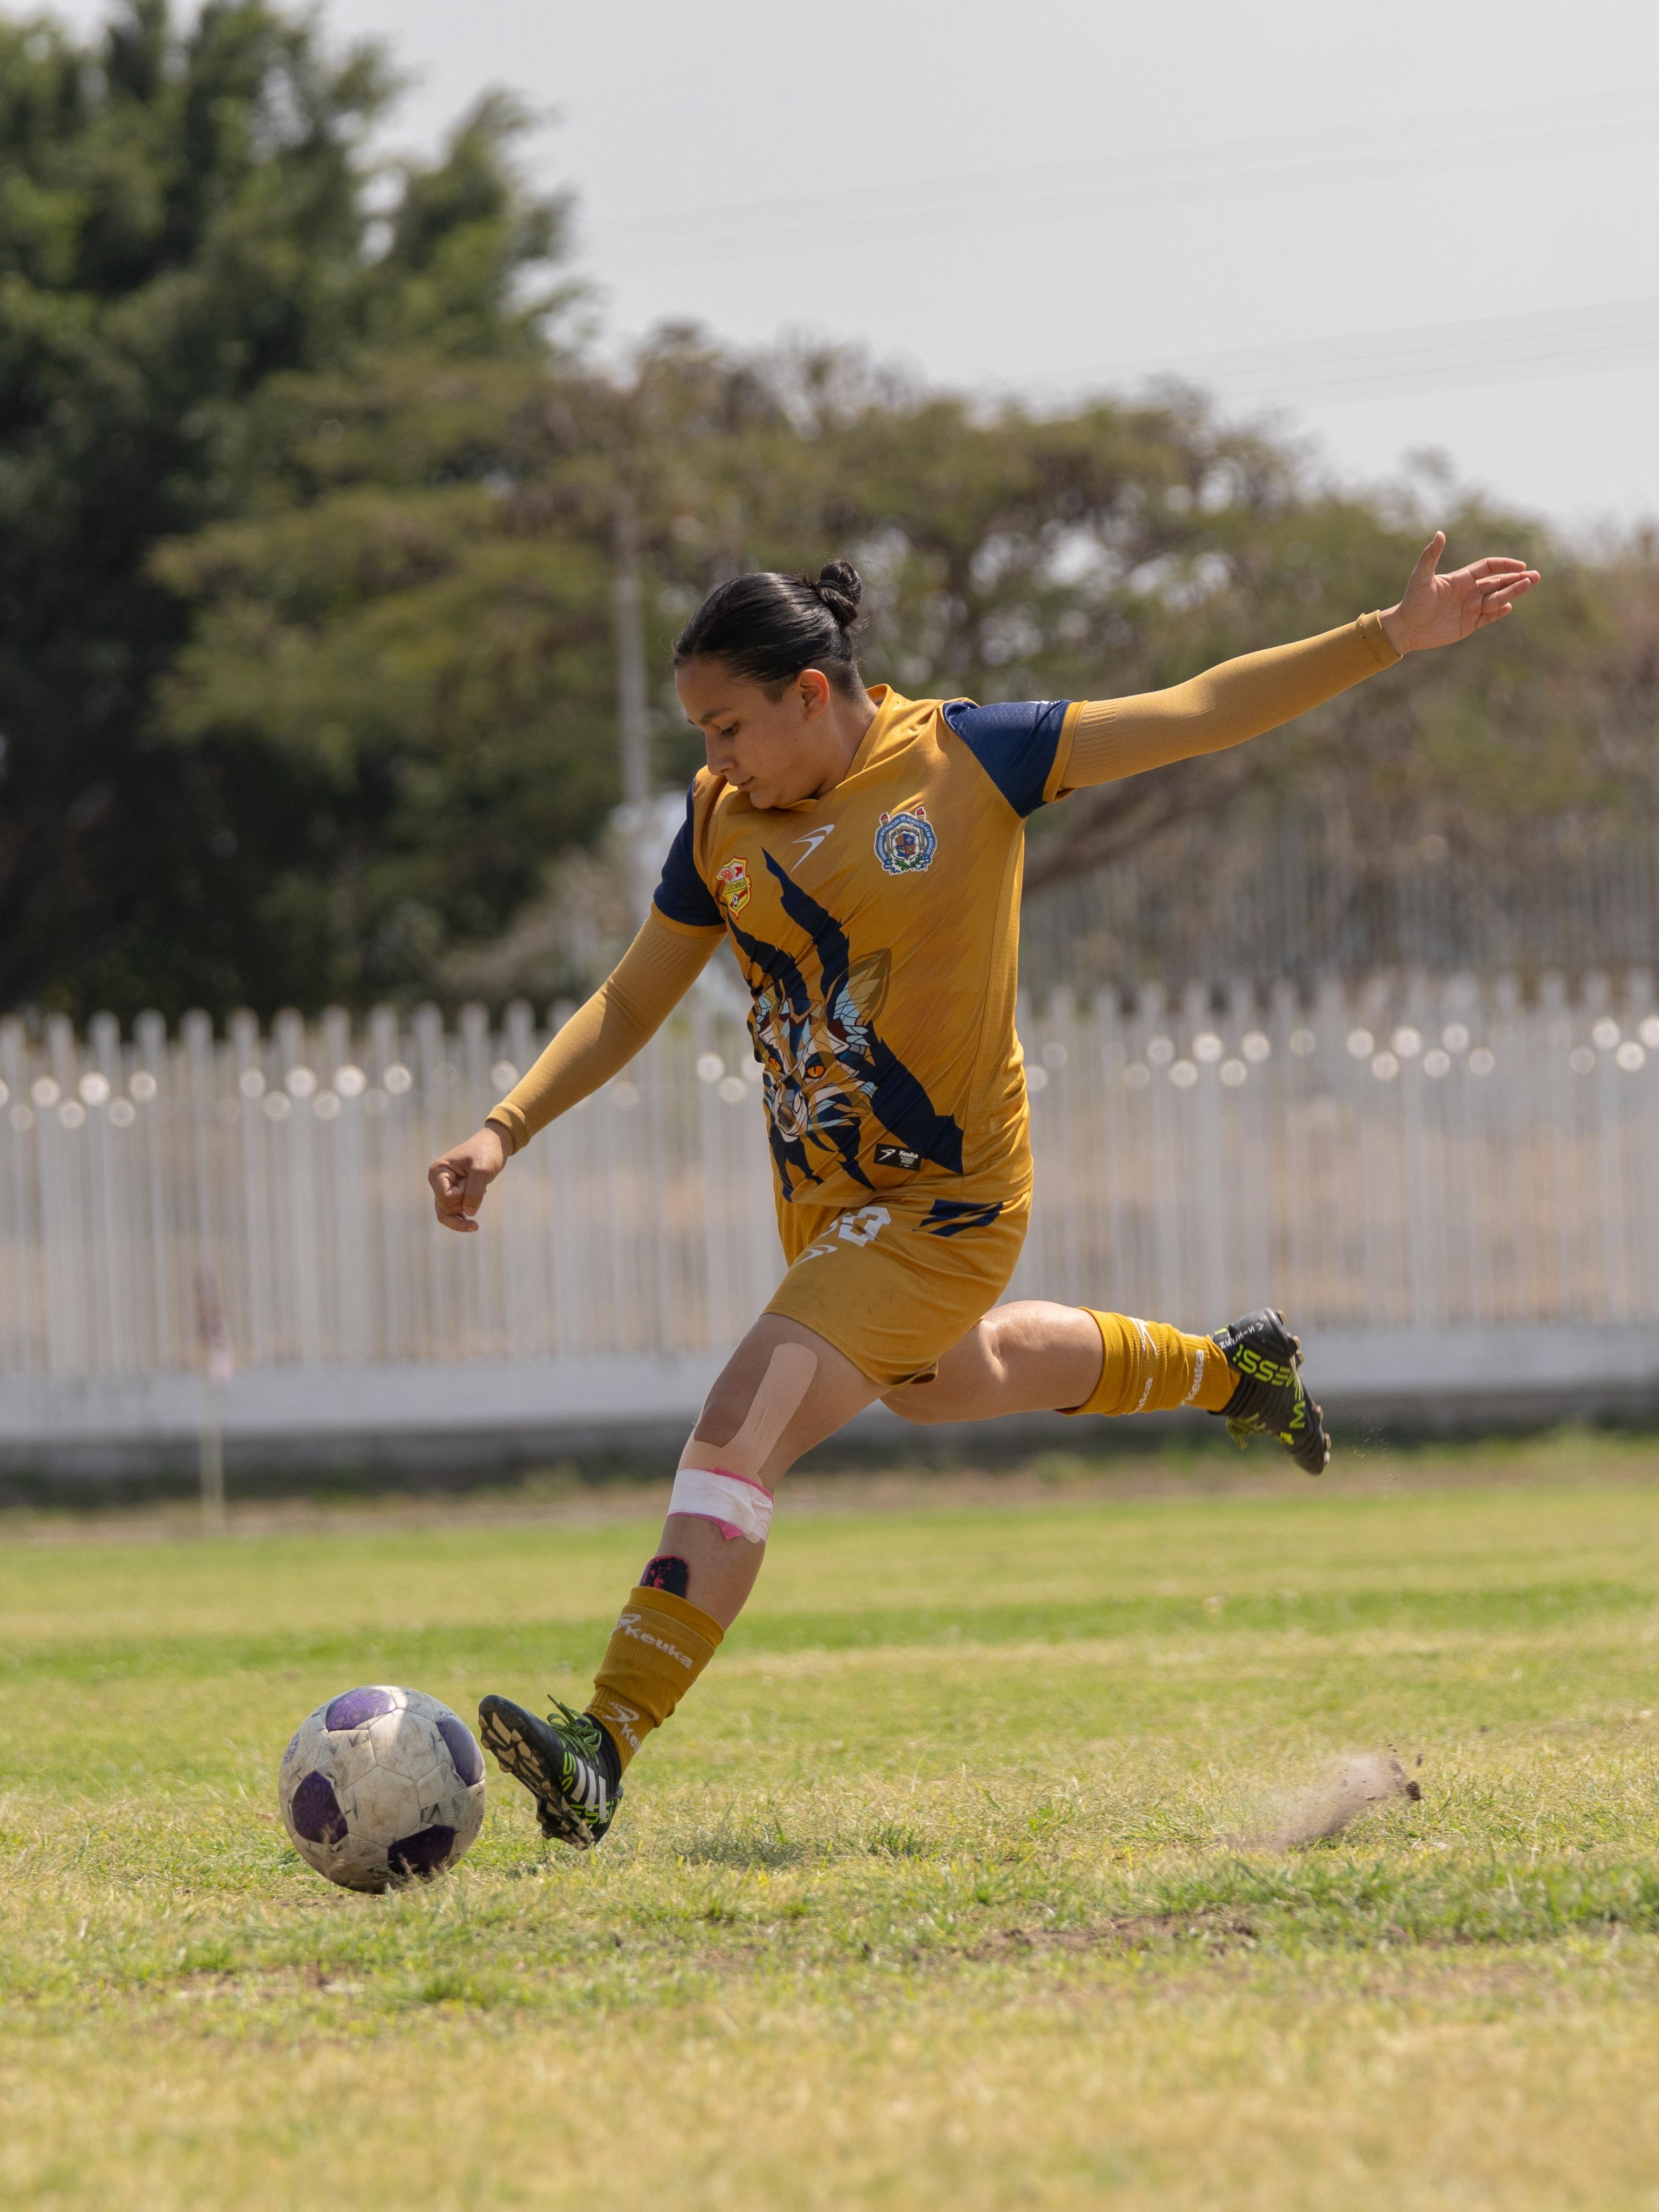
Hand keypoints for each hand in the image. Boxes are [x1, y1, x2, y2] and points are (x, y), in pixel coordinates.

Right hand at [428, 1121, 509, 1233]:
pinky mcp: (451, 1193)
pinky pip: (451, 1214)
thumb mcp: (483, 1170)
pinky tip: (473, 1224)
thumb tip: (468, 1214)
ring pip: (446, 1215)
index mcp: (437, 1171)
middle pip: (445, 1209)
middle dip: (465, 1203)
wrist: (494, 1145)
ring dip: (464, 1215)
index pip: (446, 1198)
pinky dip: (462, 1219)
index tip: (474, 1180)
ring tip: (476, 1224)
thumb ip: (474, 1192)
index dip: (463, 1196)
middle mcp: (436, 1181)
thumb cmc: (487, 1153)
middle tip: (480, 1186)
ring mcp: (442, 1188)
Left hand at [1380, 531, 1539, 655]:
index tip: (1520, 565)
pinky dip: (1499, 612)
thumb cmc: (1412, 601)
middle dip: (1517, 579)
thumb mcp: (1421, 577)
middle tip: (1536, 576)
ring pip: (1497, 598)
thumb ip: (1431, 556)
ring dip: (1513, 592)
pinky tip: (1509, 606)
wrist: (1406, 628)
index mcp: (1462, 579)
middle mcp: (1469, 592)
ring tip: (1529, 585)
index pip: (1489, 568)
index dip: (1505, 565)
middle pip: (1498, 582)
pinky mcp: (1469, 625)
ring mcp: (1470, 608)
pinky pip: (1488, 617)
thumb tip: (1439, 533)